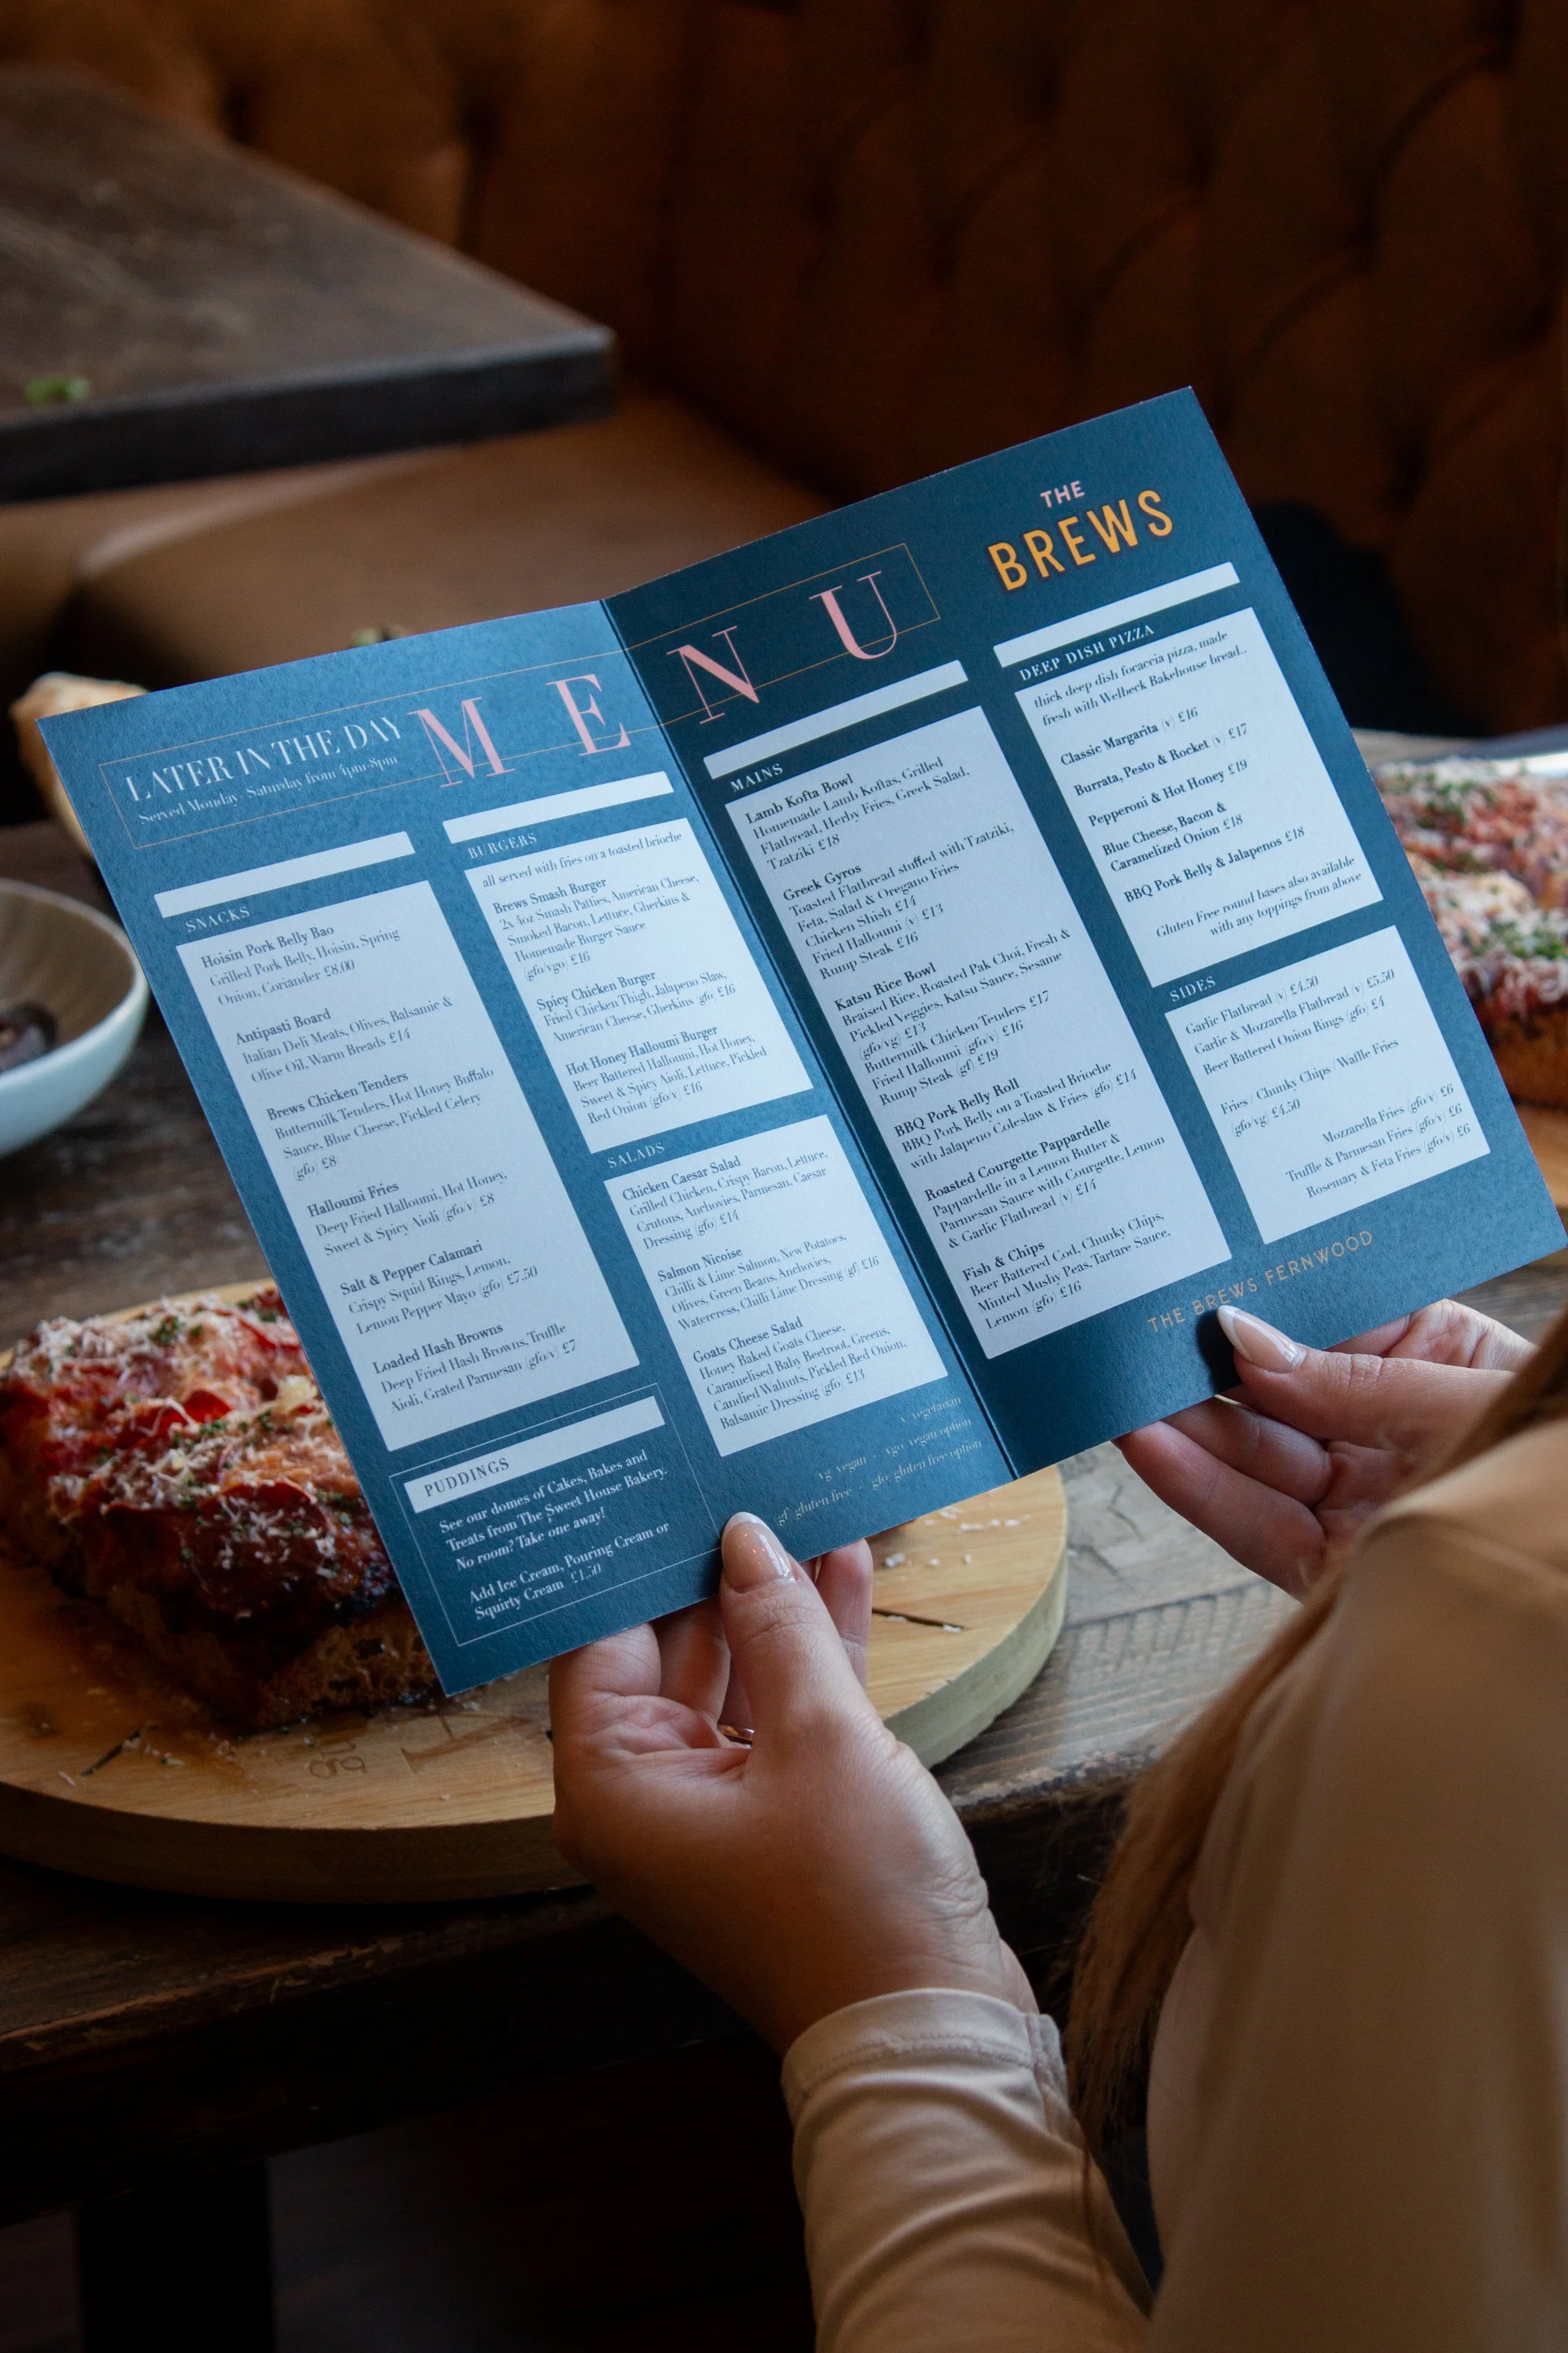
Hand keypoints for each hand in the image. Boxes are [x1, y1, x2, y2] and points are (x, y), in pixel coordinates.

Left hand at [550, 1514, 1032, 2052]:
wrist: (929, 2025)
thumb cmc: (854, 1898)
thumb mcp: (818, 1736)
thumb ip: (779, 1627)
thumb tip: (745, 1538)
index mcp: (613, 1784)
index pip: (601, 1638)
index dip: (634, 1557)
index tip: (655, 1476)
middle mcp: (647, 1795)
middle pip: (671, 1648)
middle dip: (718, 1565)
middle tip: (735, 1464)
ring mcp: (714, 1806)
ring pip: (738, 1672)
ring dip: (778, 1599)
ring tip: (806, 1497)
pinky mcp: (779, 1812)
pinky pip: (782, 1710)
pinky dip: (813, 1650)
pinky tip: (843, 1568)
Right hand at [1117, 1299, 1531, 1595]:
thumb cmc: (1549, 1460)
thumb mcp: (1462, 1395)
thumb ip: (1351, 1379)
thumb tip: (1245, 1340)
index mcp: (1427, 1361)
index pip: (1322, 1324)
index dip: (1260, 1304)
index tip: (1194, 1280)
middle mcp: (1379, 1429)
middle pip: (1271, 1392)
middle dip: (1200, 1365)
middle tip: (1133, 1332)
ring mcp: (1350, 1498)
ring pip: (1248, 1456)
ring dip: (1181, 1424)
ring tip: (1122, 1386)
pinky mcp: (1325, 1567)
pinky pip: (1249, 1525)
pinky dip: (1196, 1488)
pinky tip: (1150, 1446)